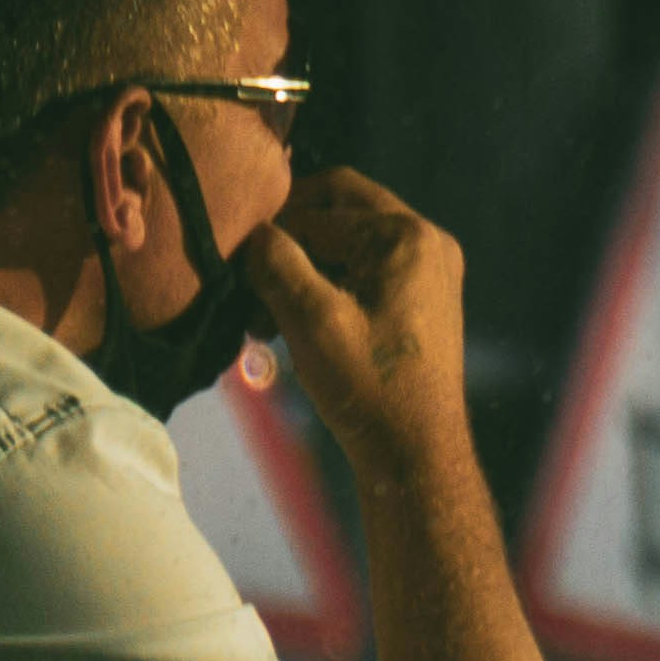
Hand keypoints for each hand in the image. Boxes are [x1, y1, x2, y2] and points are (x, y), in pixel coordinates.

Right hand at [245, 167, 477, 465]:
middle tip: (246, 269)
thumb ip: (277, 262)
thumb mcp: (311, 319)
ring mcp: (429, 270)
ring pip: (350, 240)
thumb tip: (254, 231)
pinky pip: (365, 268)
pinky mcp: (422, 299)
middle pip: (340, 207)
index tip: (229, 265)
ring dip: (303, 264)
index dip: (268, 234)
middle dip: (289, 236)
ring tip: (261, 310)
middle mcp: (426, 241)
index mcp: (406, 236)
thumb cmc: (367, 386)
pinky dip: (326, 284)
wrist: (416, 453)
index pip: (318, 209)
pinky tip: (288, 321)